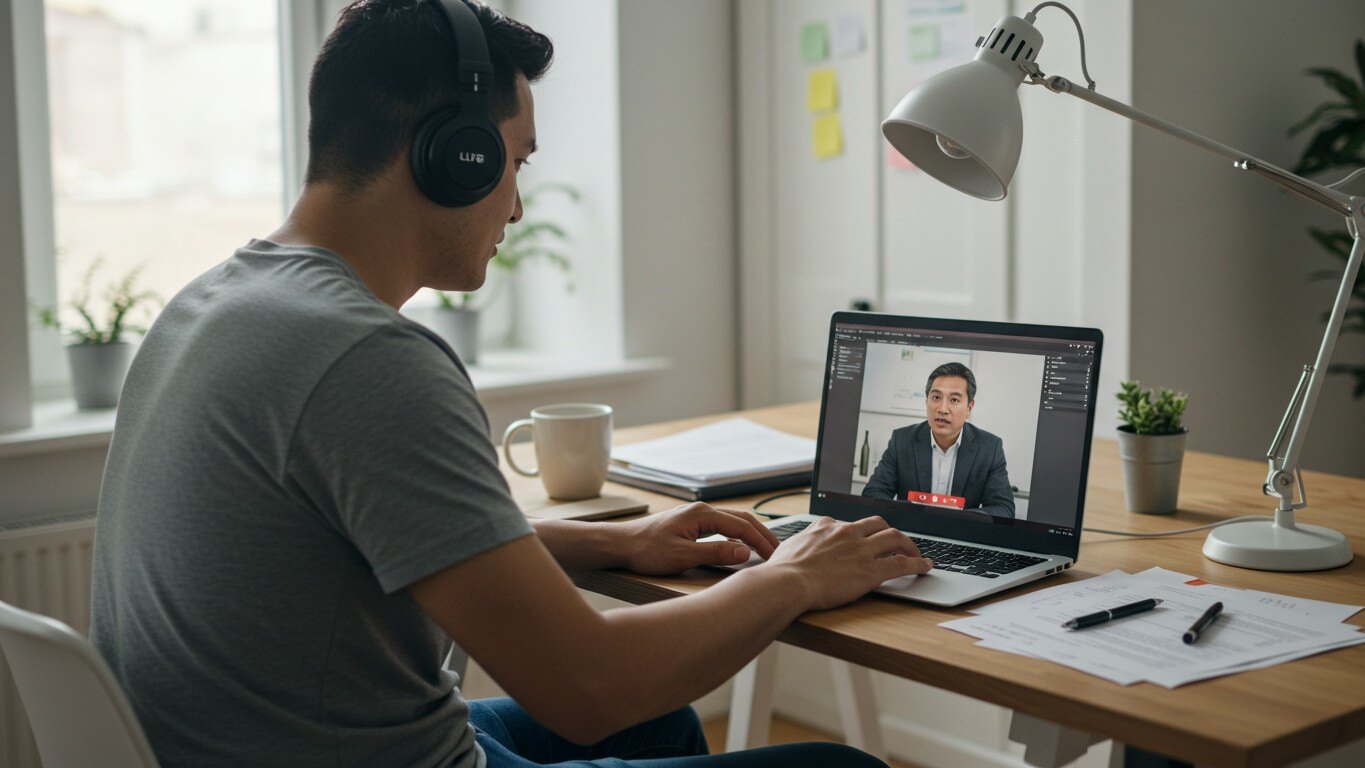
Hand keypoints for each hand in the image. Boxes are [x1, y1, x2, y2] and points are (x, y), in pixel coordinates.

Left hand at [618, 503, 780, 575]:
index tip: (775, 556)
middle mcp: (702, 511)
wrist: (621, 545)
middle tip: (779, 553)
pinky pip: (723, 527)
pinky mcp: (692, 524)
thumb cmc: (646, 550)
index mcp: (702, 514)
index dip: (761, 542)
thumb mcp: (682, 556)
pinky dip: (738, 536)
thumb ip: (715, 554)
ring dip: (752, 535)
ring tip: (767, 550)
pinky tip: (742, 548)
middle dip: (762, 535)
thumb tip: (744, 553)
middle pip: (742, 519)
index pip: (742, 526)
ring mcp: (697, 516)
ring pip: (734, 522)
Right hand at [760, 516, 931, 610]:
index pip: (848, 524)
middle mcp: (847, 533)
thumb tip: (796, 544)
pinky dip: (917, 564)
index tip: (863, 538)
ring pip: (895, 538)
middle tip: (896, 543)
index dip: (859, 532)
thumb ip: (800, 542)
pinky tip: (925, 567)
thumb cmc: (782, 571)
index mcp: (827, 528)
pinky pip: (901, 563)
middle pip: (878, 524)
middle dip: (889, 532)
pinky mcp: (871, 570)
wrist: (788, 583)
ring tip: (915, 554)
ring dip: (908, 545)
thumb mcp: (788, 547)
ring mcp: (861, 550)